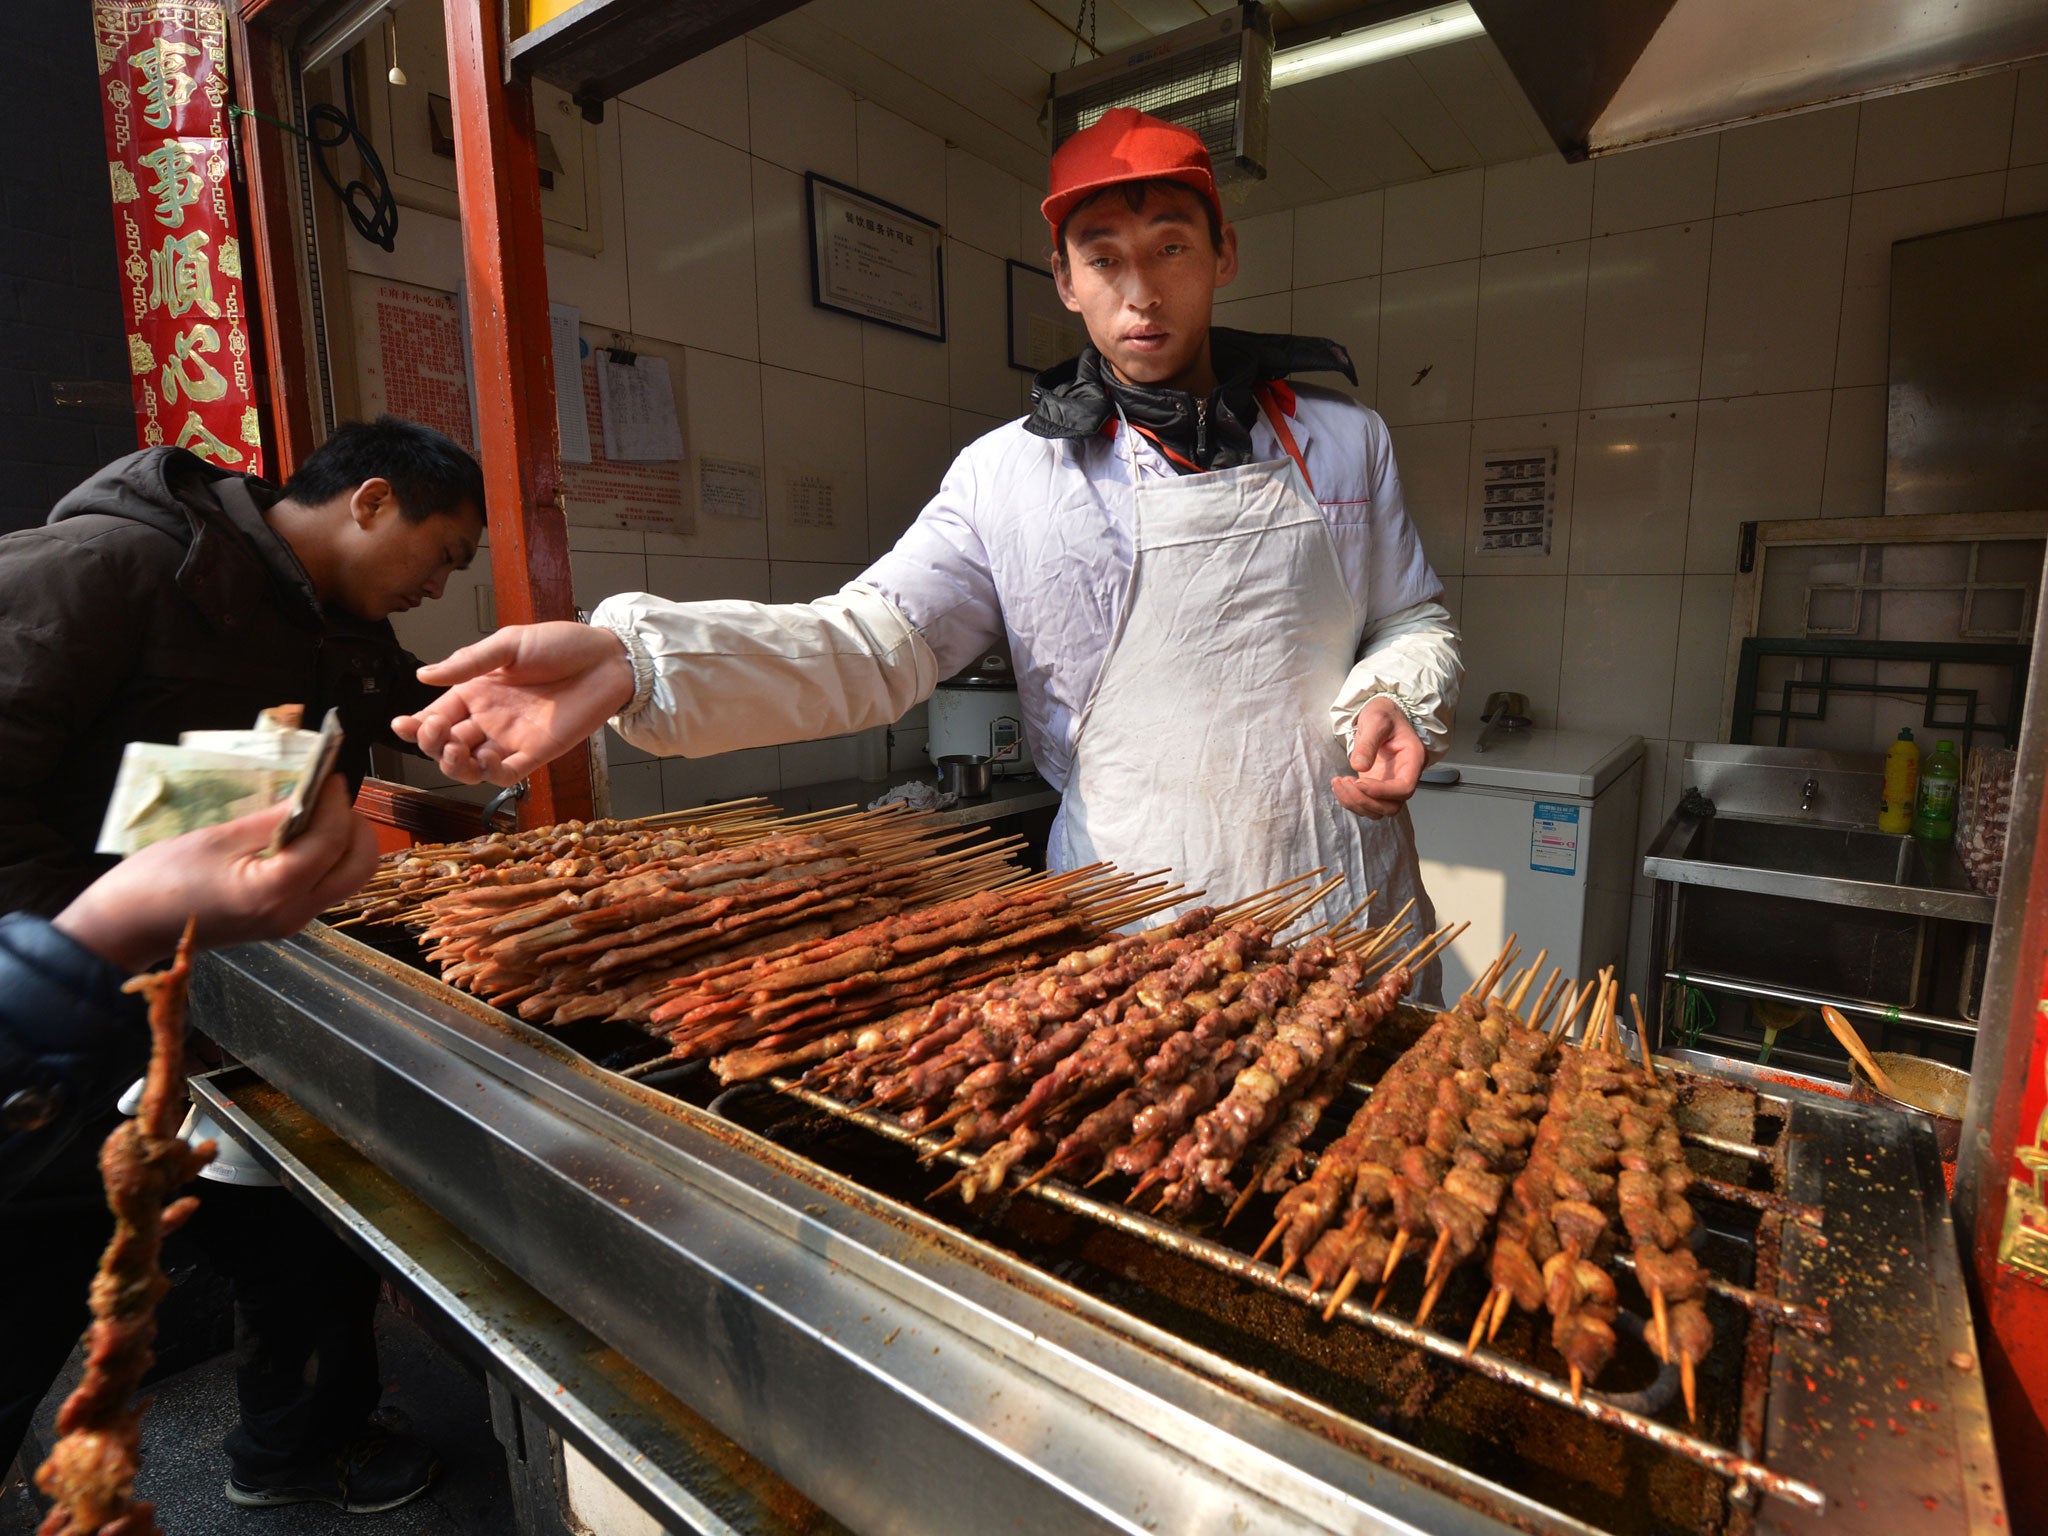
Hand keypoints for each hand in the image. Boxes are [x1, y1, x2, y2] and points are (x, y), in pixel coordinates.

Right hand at [54, 778, 378, 972]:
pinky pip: (324, 886)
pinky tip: (301, 834)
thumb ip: (273, 820)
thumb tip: (313, 794)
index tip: (331, 775)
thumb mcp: (217, 838)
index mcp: (275, 892)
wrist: (127, 927)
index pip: (331, 842)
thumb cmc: (160, 879)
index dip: (337, 804)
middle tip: (329, 796)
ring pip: (346, 878)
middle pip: (358, 867)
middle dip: (354, 826)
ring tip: (316, 811)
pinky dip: (326, 858)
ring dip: (343, 842)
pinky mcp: (283, 920)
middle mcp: (295, 913)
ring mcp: (292, 922)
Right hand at [391, 622, 635, 784]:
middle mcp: (490, 718)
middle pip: (448, 744)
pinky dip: (490, 773)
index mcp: (478, 691)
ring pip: (471, 766)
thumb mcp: (509, 644)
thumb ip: (468, 662)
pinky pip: (507, 774)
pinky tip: (486, 759)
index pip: (437, 714)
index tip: (402, 725)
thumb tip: (423, 675)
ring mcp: (512, 739)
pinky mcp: (537, 754)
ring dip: (455, 764)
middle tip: (435, 731)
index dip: (417, 725)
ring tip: (456, 749)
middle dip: (433, 744)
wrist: (607, 659)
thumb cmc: (562, 645)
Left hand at [1331, 696, 1425, 819]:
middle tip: (1345, 782)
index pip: (1404, 788)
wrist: (1380, 714)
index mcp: (1413, 760)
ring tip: (1339, 782)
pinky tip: (1340, 784)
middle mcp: (1404, 776)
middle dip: (1365, 800)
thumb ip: (1368, 742)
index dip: (1382, 791)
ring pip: (1378, 810)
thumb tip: (1359, 766)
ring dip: (1355, 803)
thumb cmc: (1384, 714)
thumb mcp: (1376, 721)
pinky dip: (1350, 800)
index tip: (1360, 782)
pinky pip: (1366, 804)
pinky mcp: (1376, 786)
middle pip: (1391, 806)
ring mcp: (1390, 784)